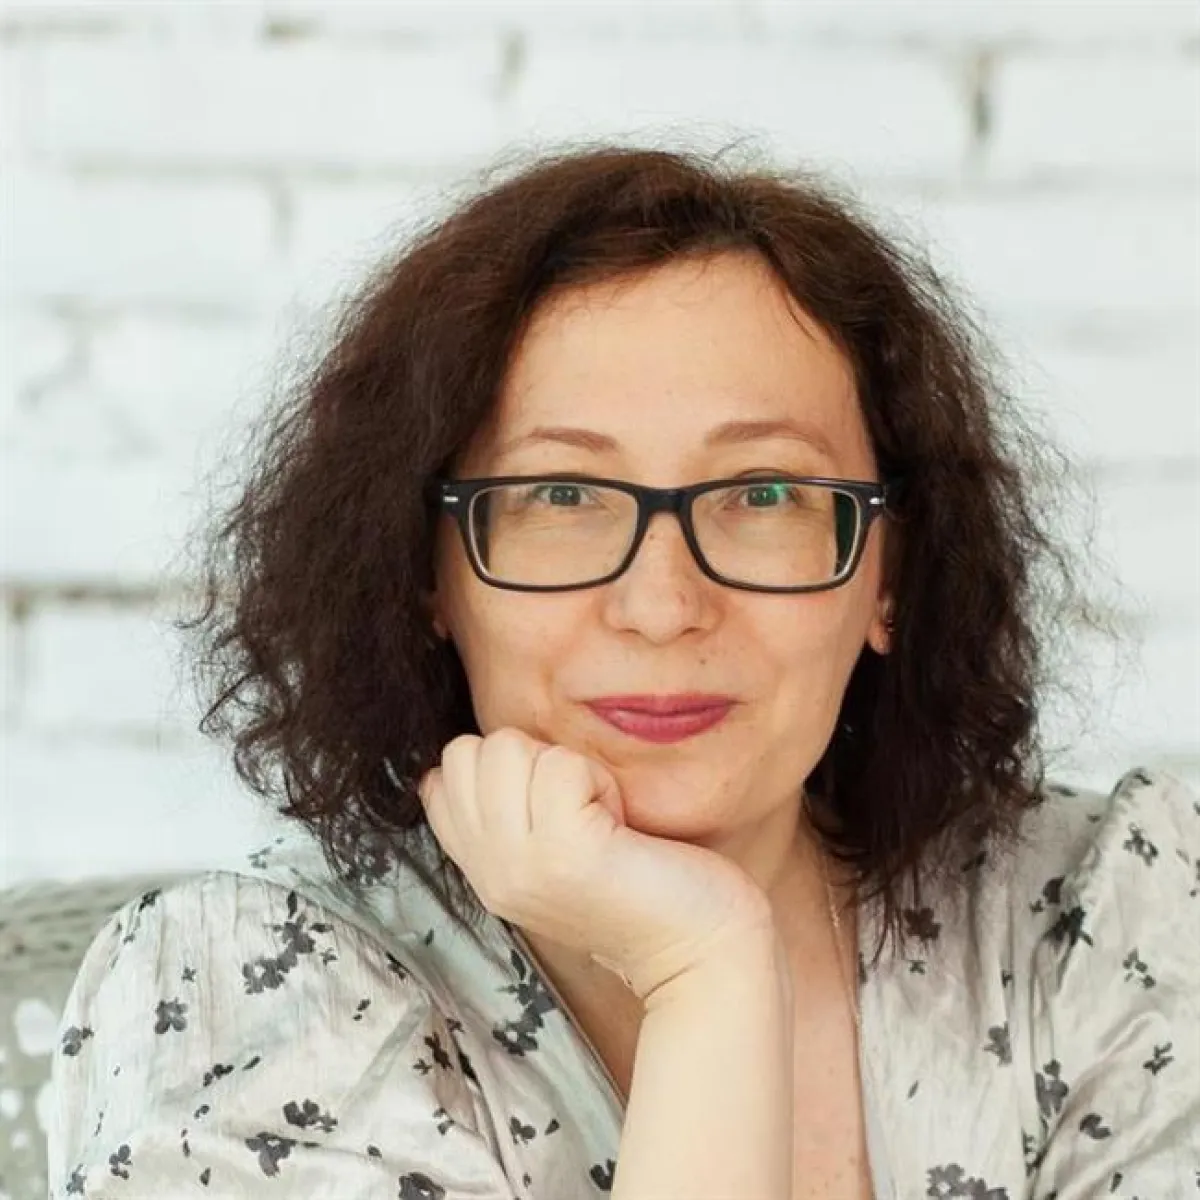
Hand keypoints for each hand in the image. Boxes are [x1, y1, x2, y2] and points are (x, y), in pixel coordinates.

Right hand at [418, 727, 775, 1000]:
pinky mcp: (564, 852)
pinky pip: (562, 765)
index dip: (504, 768)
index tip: (554, 808)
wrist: (701, 950)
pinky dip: (598, 780)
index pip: (442, 776)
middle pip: (469, 751)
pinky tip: (620, 824)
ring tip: (601, 819)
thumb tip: (480, 751)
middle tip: (581, 812)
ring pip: (509, 749)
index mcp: (481, 868)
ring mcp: (519, 864)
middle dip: (533, 760)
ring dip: (568, 769)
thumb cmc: (641, 883)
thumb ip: (507, 811)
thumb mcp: (550, 851)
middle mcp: (488, 870)